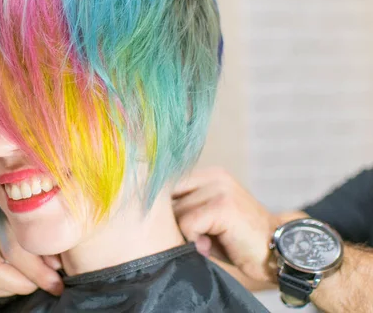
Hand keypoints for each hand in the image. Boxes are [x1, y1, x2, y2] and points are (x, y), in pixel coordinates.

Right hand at [0, 200, 63, 309]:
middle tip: (47, 283)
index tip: (56, 279)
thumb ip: (50, 237)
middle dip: (24, 282)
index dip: (37, 269)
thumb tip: (52, 264)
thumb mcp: (50, 219)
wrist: (28, 213)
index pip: (10, 246)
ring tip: (29, 283)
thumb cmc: (45, 219)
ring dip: (8, 290)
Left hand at [172, 167, 279, 282]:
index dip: (164, 210)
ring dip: (186, 234)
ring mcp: (219, 188)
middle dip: (175, 223)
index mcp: (208, 174)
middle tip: (198, 238)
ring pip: (176, 213)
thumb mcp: (207, 218)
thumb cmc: (236, 241)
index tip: (173, 226)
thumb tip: (147, 208)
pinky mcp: (223, 205)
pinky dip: (194, 240)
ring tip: (207, 242)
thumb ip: (182, 208)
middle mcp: (214, 175)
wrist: (279, 253)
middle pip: (168, 198)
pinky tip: (210, 245)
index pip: (166, 184)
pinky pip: (187, 224)